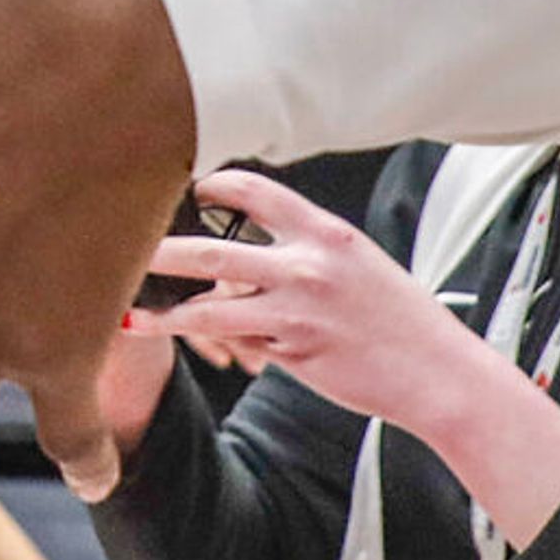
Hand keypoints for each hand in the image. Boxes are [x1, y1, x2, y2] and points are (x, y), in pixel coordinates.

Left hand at [135, 169, 545, 470]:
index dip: (211, 186)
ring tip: (126, 310)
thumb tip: (242, 261)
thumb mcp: (358, 267)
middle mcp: (309, 268)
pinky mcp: (292, 353)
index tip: (183, 187)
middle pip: (212, 252)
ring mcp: (297, 313)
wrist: (440, 373)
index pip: (255, 192)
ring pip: (210, 307)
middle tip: (118, 245)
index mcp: (327, 234)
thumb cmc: (399, 320)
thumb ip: (301, 255)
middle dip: (158, 250)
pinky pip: (237, 341)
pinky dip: (206, 338)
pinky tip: (169, 331)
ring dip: (163, 311)